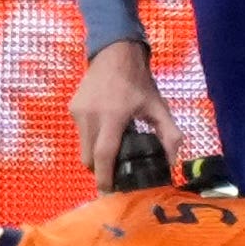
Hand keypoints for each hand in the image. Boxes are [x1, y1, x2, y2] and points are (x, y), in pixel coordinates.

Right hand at [70, 40, 180, 191]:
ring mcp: (78, 112)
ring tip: (113, 150)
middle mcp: (91, 116)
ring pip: (83, 147)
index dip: (105, 178)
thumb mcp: (158, 106)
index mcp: (113, 116)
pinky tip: (105, 130)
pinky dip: (91, 139)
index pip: (104, 156)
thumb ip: (169, 134)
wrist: (115, 51)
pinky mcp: (72, 108)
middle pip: (89, 159)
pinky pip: (81, 133)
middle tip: (115, 175)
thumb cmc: (139, 81)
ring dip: (96, 155)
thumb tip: (171, 162)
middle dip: (100, 171)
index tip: (108, 194)